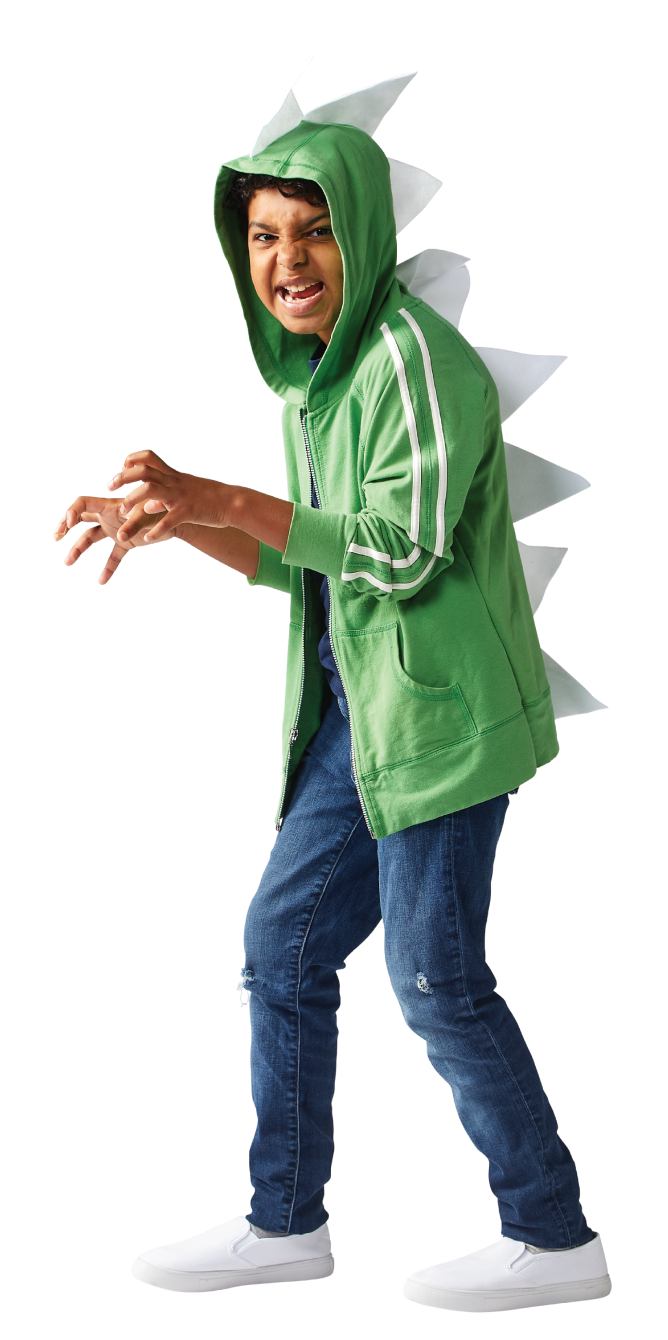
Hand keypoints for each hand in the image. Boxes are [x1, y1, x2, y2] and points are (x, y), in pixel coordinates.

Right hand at [53, 495, 176, 585]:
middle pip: (81, 520)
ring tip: (67, 563)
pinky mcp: (126, 543)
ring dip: (78, 549)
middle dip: (65, 527)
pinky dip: (108, 568)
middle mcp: (109, 516)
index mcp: (110, 506)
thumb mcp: (148, 515)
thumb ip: (134, 523)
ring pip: (91, 539)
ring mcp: (115, 530)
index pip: (83, 504)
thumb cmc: (162, 511)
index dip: (72, 512)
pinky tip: (102, 581)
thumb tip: (120, 536)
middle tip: (56, 538)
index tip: (68, 525)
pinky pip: (113, 556)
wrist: (177, 520)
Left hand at [106, 448, 234, 541]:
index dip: (131, 461)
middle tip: (110, 487)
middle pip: (143, 471)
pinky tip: (147, 538)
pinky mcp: (187, 511)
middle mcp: (173, 482)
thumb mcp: (185, 491)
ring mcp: (179, 496)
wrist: (232, 502)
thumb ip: (165, 496)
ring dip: (133, 499)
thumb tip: (148, 504)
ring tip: (125, 511)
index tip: (121, 470)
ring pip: (150, 490)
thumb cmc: (209, 497)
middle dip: (122, 477)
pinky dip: (156, 529)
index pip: (147, 457)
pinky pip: (168, 520)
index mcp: (172, 475)